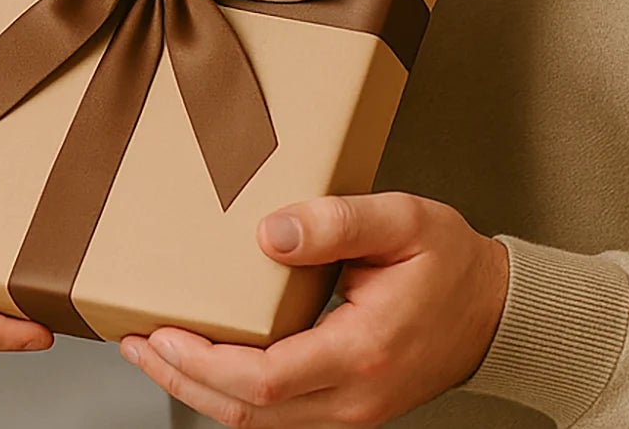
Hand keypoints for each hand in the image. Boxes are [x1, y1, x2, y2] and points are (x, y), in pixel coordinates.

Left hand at [120, 192, 506, 425]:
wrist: (497, 311)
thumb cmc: (450, 262)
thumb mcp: (402, 219)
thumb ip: (337, 221)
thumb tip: (269, 233)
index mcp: (362, 352)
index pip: (265, 380)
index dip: (203, 362)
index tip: (158, 330)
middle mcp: (353, 397)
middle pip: (247, 413)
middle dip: (181, 379)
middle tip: (131, 341)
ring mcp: (350, 410)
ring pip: (257, 423)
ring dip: (198, 390)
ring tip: (150, 349)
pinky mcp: (346, 405)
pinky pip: (277, 414)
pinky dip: (230, 393)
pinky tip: (203, 360)